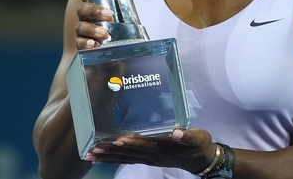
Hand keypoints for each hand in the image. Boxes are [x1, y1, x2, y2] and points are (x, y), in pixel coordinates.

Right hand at [73, 0, 112, 49]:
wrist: (110, 48)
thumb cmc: (114, 24)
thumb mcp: (121, 8)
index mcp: (93, 3)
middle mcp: (85, 16)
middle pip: (82, 8)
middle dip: (94, 10)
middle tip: (109, 13)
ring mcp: (82, 30)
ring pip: (81, 27)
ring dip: (92, 29)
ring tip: (105, 33)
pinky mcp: (83, 44)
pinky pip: (80, 43)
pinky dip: (86, 43)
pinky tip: (94, 45)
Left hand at [84, 128, 216, 173]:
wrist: (201, 159)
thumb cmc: (200, 145)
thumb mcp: (198, 138)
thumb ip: (188, 135)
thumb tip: (178, 132)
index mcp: (165, 147)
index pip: (146, 145)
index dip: (132, 143)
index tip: (117, 140)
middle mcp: (155, 155)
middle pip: (130, 154)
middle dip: (111, 152)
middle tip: (93, 150)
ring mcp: (151, 159)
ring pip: (126, 159)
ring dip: (108, 157)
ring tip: (91, 156)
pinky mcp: (149, 160)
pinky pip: (129, 160)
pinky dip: (115, 159)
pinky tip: (103, 158)